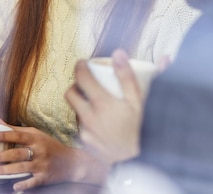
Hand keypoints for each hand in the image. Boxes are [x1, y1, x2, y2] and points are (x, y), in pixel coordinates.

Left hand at [0, 117, 107, 190]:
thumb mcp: (36, 135)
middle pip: (17, 153)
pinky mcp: (45, 177)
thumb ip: (15, 129)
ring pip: (21, 168)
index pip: (18, 135)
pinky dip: (24, 185)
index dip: (4, 135)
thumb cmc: (50, 146)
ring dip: (4, 171)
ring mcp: (42, 164)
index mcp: (36, 139)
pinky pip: (33, 182)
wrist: (71, 161)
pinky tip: (14, 187)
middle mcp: (39, 151)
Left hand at [65, 50, 142, 164]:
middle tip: (88, 81)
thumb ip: (128, 76)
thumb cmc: (142, 129)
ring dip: (82, 103)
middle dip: (76, 85)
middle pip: (70, 94)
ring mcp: (87, 131)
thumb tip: (119, 53)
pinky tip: (101, 120)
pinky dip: (88, 120)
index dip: (80, 66)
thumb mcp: (139, 100)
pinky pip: (82, 127)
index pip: (81, 77)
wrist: (139, 160)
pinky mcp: (88, 143)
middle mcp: (89, 116)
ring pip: (75, 111)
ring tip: (97, 101)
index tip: (84, 62)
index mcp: (101, 103)